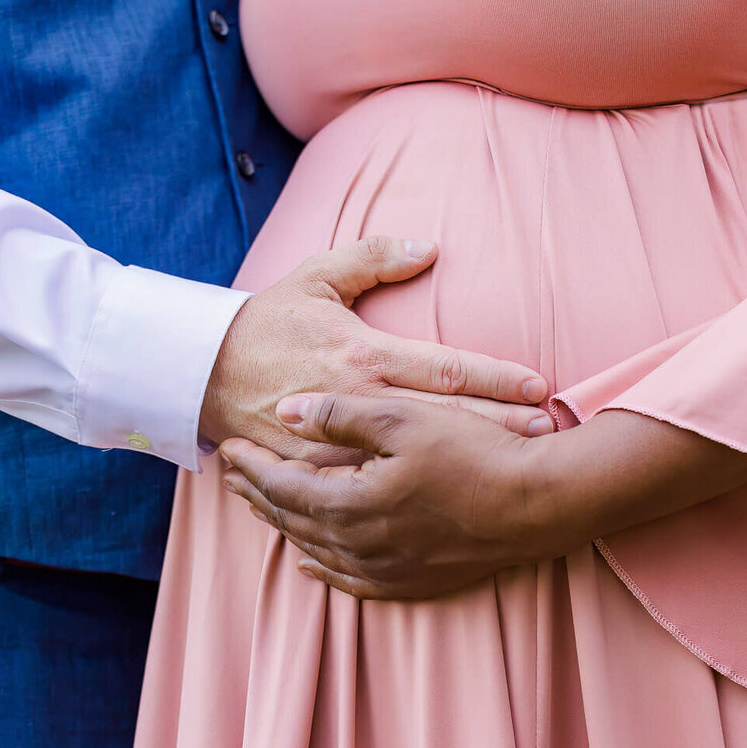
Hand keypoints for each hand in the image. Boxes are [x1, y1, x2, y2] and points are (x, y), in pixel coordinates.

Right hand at [199, 236, 550, 466]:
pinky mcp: (317, 473)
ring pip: (416, 459)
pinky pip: (371, 487)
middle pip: (445, 419)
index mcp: (364, 355)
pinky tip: (448, 501)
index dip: (497, 379)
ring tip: (518, 470)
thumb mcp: (315, 277)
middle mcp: (358, 402)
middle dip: (501, 426)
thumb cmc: (265, 322)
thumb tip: (429, 246)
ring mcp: (338, 444)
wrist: (198, 373)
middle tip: (548, 433)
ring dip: (467, 461)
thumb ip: (373, 257)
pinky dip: (412, 493)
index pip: (446, 369)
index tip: (539, 385)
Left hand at [218, 393, 746, 599]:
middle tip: (232, 477)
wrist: (540, 504)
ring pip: (317, 552)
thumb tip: (284, 411)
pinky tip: (313, 560)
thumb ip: (338, 414)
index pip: (283, 487)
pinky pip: (350, 581)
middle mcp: (361, 546)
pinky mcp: (414, 582)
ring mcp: (388, 570)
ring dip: (286, 527)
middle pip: (293, 521)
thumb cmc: (474, 452)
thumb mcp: (403, 417)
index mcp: (352, 504)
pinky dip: (323, 567)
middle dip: (259, 496)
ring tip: (263, 507)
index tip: (227, 450)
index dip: (252, 468)